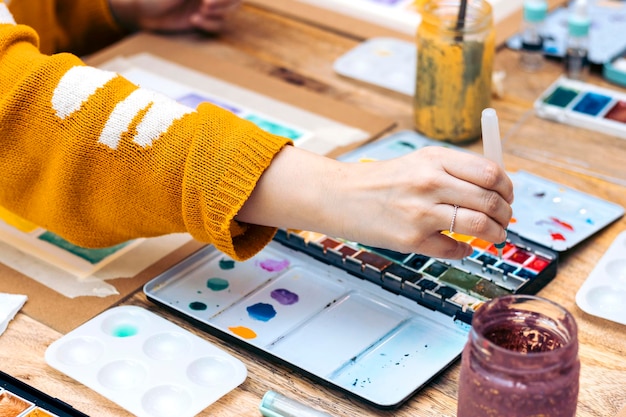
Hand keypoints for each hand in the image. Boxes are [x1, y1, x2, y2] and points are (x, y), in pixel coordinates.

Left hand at [109, 0, 241, 32]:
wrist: (142, 13)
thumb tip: (206, 0)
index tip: (206, 1)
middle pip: (233, 0)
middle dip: (223, 3)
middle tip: (205, 6)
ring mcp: (207, 6)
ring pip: (228, 12)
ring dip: (217, 14)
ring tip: (200, 12)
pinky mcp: (203, 21)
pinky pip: (218, 25)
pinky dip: (209, 24)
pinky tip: (194, 21)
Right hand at [236, 145, 513, 259]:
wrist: (340, 196)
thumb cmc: (381, 180)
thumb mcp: (418, 161)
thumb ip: (454, 170)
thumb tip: (496, 188)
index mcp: (435, 158)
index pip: (491, 173)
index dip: (507, 188)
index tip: (506, 196)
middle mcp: (431, 182)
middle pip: (491, 200)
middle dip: (505, 214)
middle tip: (504, 220)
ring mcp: (421, 213)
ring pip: (480, 226)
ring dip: (495, 234)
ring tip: (494, 236)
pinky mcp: (412, 240)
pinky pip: (455, 249)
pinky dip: (465, 250)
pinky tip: (461, 246)